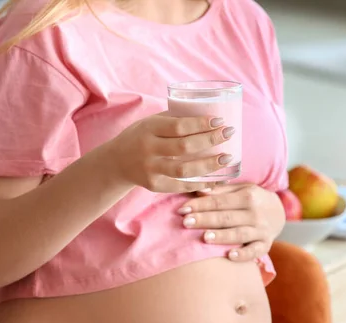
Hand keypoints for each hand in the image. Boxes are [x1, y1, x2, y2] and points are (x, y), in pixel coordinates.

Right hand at [111, 112, 234, 192]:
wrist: (116, 162)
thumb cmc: (140, 137)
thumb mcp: (150, 123)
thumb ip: (174, 120)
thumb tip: (208, 114)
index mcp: (149, 129)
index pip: (178, 126)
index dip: (201, 124)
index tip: (220, 121)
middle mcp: (148, 149)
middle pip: (184, 147)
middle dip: (210, 140)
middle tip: (229, 134)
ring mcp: (151, 169)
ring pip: (184, 170)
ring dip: (209, 165)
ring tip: (227, 158)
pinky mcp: (154, 185)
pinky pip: (181, 186)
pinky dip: (200, 184)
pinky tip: (216, 180)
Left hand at [178, 184, 285, 260]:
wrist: (279, 212)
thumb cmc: (252, 200)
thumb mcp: (241, 190)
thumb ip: (220, 191)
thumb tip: (198, 190)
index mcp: (248, 196)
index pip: (220, 201)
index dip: (200, 205)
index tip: (182, 209)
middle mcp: (255, 213)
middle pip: (227, 217)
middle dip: (205, 219)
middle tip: (186, 222)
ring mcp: (261, 230)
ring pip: (239, 234)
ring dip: (222, 236)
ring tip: (205, 238)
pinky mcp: (266, 245)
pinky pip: (255, 251)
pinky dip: (244, 254)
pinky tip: (229, 256)